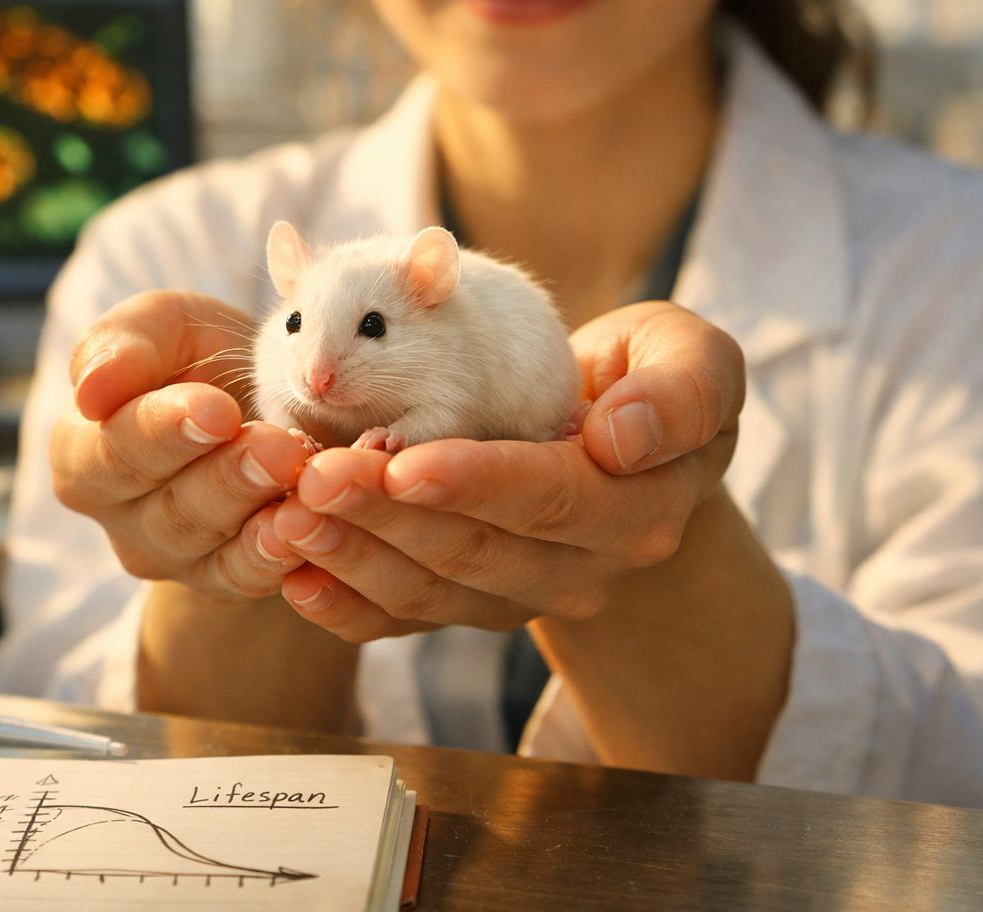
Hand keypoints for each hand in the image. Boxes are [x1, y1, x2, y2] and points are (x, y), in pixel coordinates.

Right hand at [50, 289, 313, 598]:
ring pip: (207, 541)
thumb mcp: (164, 327)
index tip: (218, 410)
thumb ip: (123, 343)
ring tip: (299, 473)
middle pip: (164, 505)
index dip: (163, 431)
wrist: (262, 401)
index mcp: (82, 451)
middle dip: (225, 473)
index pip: (113, 450)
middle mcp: (116, 514)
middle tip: (277, 445)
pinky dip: (274, 557)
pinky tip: (302, 528)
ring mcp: (168, 555)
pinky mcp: (220, 580)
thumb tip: (91, 390)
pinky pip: (242, 578)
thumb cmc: (198, 360)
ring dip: (256, 508)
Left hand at [267, 301, 744, 641]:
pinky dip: (348, 607)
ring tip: (286, 516)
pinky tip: (295, 579)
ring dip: (354, 558)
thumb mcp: (696, 360)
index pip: (549, 498)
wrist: (627, 444)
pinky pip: (405, 621)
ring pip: (431, 591)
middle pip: (475, 550)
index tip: (404, 461)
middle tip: (313, 478)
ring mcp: (524, 595)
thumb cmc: (651, 383)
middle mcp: (582, 567)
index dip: (475, 483)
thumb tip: (622, 438)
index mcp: (637, 507)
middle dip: (387, 516)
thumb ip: (683, 391)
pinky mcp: (474, 605)